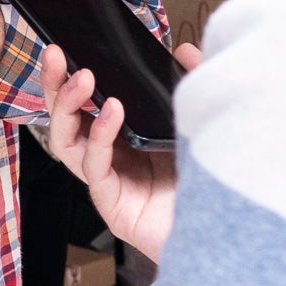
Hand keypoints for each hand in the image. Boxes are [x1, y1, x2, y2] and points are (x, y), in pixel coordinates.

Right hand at [41, 42, 203, 262]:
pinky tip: (112, 113)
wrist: (230, 234)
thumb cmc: (211, 184)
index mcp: (122, 139)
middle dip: (55, 86)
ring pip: (67, 143)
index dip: (66, 79)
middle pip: (64, 120)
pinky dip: (99, 137)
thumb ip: (192, 86)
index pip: (82, 106)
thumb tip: (182, 51)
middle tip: (55, 56)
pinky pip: (94, 167)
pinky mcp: (112, 204)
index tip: (62, 50)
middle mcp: (108, 159)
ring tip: (82, 80)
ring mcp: (107, 182)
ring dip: (68, 107)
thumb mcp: (197, 123)